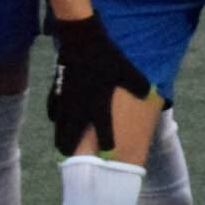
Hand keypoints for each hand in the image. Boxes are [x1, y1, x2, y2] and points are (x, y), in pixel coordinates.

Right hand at [48, 15, 162, 157]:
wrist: (81, 42)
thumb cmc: (106, 58)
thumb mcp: (127, 71)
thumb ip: (138, 85)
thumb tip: (150, 93)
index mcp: (98, 106)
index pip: (104, 133)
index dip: (107, 146)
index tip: (108, 157)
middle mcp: (80, 108)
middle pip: (73, 137)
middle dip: (72, 151)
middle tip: (73, 162)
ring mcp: (66, 101)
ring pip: (60, 127)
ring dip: (61, 139)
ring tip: (62, 149)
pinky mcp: (57, 91)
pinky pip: (54, 110)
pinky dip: (55, 118)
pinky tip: (56, 121)